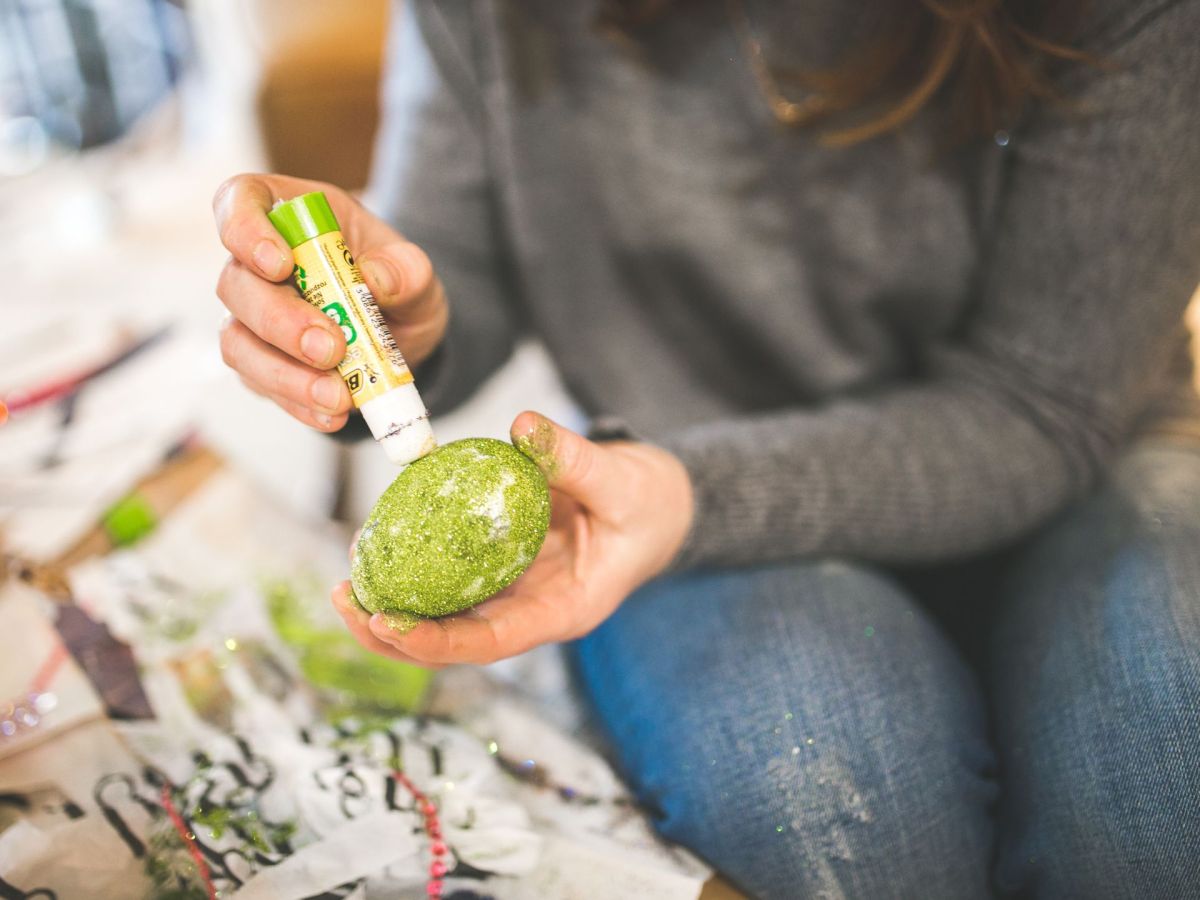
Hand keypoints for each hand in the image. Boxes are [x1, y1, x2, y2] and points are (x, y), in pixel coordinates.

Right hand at [212, 173, 448, 431]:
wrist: (401, 333)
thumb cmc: (396, 284)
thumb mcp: (416, 273)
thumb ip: (405, 270)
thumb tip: (374, 280)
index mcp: (291, 217)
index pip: (240, 200)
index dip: (245, 229)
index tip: (280, 264)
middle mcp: (257, 264)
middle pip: (236, 284)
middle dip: (280, 322)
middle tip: (330, 349)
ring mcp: (251, 316)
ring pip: (238, 342)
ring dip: (286, 375)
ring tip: (338, 397)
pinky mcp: (259, 363)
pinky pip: (262, 385)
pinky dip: (298, 403)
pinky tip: (332, 414)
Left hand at [331, 412, 694, 666]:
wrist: (658, 507)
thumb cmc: (649, 503)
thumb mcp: (624, 481)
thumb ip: (576, 458)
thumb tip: (524, 425)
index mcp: (565, 610)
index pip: (493, 642)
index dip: (438, 639)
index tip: (389, 622)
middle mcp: (531, 612)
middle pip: (453, 644)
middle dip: (393, 634)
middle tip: (344, 598)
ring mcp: (513, 594)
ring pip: (444, 620)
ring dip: (390, 610)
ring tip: (344, 582)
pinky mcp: (500, 569)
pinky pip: (448, 579)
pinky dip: (411, 569)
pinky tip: (376, 546)